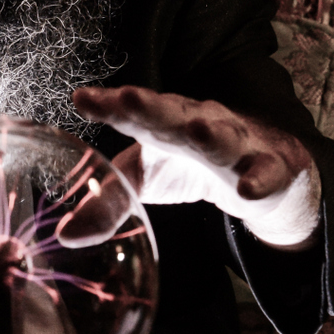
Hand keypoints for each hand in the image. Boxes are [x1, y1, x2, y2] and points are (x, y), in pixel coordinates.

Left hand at [68, 85, 317, 249]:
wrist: (263, 168)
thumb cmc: (189, 165)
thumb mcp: (145, 182)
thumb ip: (107, 203)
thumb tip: (64, 236)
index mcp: (161, 125)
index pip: (132, 112)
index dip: (109, 105)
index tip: (82, 99)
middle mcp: (197, 123)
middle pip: (173, 114)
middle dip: (152, 106)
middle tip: (128, 98)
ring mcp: (236, 143)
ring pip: (222, 136)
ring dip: (209, 133)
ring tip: (195, 130)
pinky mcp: (269, 168)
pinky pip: (265, 173)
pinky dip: (258, 180)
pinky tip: (248, 189)